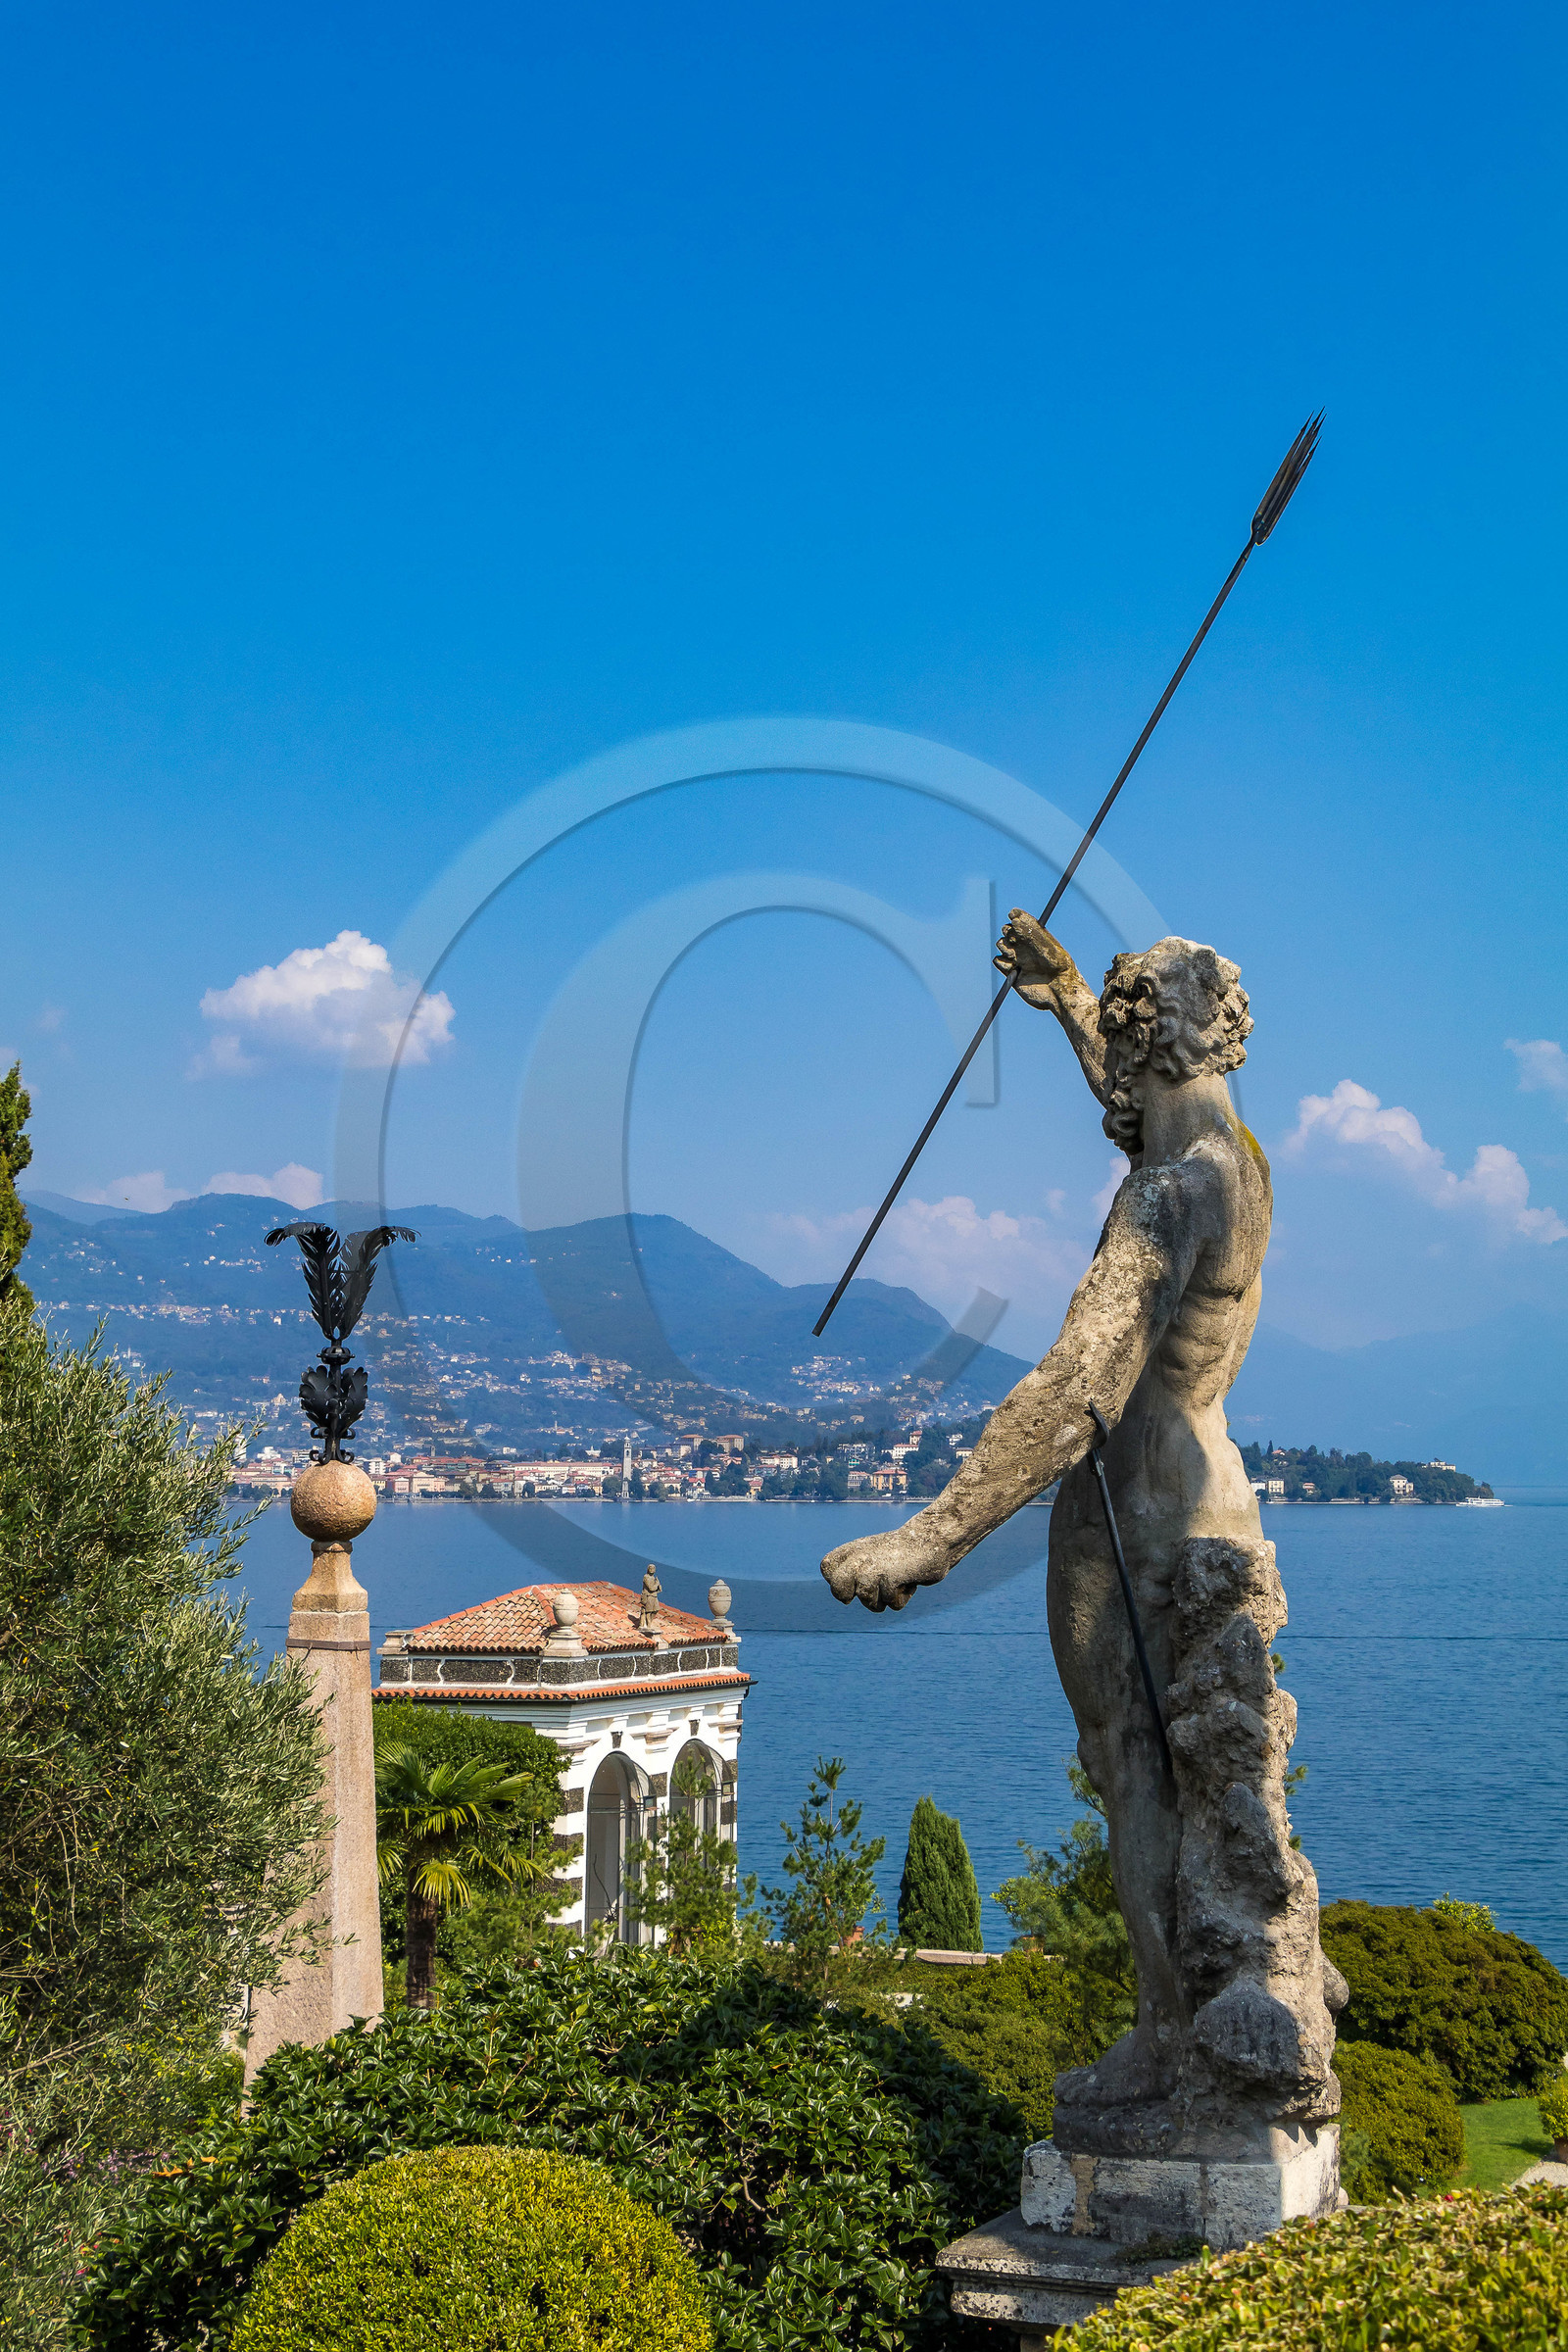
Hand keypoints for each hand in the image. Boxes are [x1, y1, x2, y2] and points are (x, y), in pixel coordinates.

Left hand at [821, 1522, 950, 1612]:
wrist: (931, 1538)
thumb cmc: (902, 1552)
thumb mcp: (873, 1554)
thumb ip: (854, 1570)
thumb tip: (842, 1597)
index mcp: (852, 1549)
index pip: (827, 1567)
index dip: (839, 1580)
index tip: (858, 1579)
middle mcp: (858, 1558)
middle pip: (838, 1591)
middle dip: (854, 1597)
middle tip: (871, 1588)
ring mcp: (872, 1568)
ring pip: (868, 1602)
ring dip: (885, 1599)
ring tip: (897, 1580)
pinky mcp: (889, 1578)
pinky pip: (891, 1603)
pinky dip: (902, 1598)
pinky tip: (909, 1581)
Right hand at [994, 910, 1078, 1009]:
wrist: (1058, 991)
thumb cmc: (1058, 966)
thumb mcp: (1046, 946)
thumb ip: (1030, 933)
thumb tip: (1014, 919)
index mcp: (1036, 935)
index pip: (1020, 920)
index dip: (1015, 916)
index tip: (1013, 915)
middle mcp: (1026, 946)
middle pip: (1007, 931)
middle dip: (1007, 932)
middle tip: (1015, 940)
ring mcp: (1018, 958)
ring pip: (1001, 945)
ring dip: (1005, 947)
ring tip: (1015, 956)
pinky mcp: (1012, 972)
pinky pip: (998, 961)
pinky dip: (1002, 962)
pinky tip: (1014, 968)